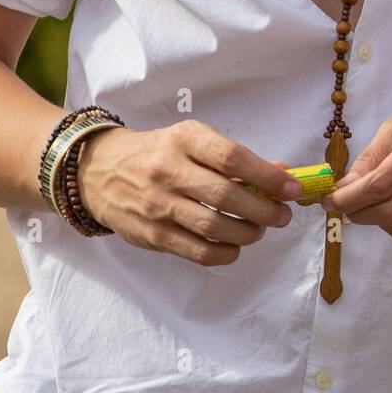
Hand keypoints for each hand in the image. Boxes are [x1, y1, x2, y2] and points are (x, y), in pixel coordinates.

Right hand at [76, 118, 299, 266]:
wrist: (99, 171)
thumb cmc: (159, 152)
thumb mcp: (193, 140)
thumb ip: (235, 157)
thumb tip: (282, 174)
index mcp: (185, 139)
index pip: (232, 158)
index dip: (267, 176)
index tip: (292, 189)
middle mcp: (169, 170)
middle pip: (227, 196)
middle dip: (264, 210)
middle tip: (282, 215)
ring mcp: (158, 205)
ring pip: (213, 227)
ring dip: (248, 233)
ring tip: (260, 230)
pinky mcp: (151, 235)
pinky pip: (197, 251)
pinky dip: (224, 253)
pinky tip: (235, 246)